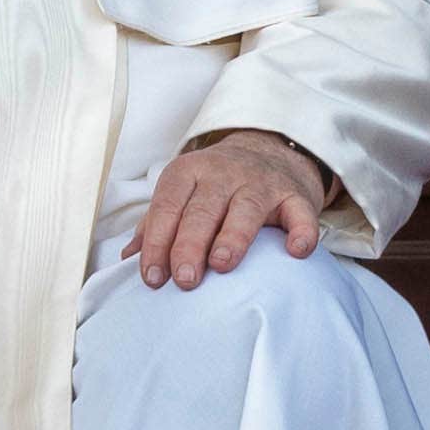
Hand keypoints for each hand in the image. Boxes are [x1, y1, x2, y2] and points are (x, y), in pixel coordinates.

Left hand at [135, 126, 334, 287]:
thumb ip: (156, 223)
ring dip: (233, 236)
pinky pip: (300, 213)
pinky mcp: (295, 195)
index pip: (167, 206)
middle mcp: (224, 173)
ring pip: (246, 208)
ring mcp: (261, 182)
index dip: (157, 241)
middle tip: (185, 279)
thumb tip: (128, 257)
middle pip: (203, 210)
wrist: (271, 150)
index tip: (152, 277)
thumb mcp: (183, 192)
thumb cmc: (218, 184)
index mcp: (189, 172)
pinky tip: (295, 251)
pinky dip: (301, 231)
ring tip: (222, 264)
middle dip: (190, 245)